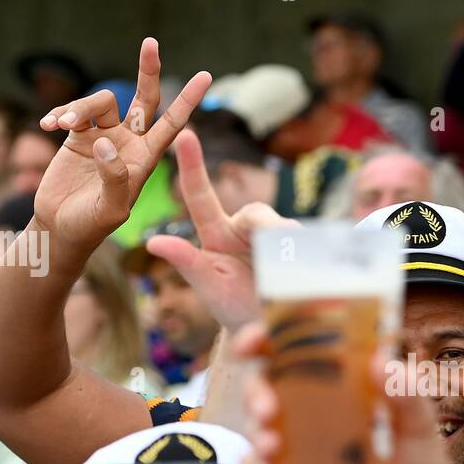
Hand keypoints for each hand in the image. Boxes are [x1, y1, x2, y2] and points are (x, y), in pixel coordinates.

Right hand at [33, 38, 210, 256]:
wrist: (60, 227)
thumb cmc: (91, 226)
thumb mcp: (110, 210)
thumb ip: (114, 178)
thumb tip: (104, 143)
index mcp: (144, 158)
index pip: (173, 124)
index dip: (188, 100)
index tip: (206, 76)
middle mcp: (127, 142)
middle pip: (143, 98)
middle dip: (148, 71)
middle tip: (151, 43)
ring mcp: (102, 136)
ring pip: (98, 102)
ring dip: (79, 107)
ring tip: (62, 124)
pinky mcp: (76, 135)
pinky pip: (71, 111)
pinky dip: (60, 112)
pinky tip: (47, 125)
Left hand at [145, 130, 297, 330]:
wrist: (265, 329)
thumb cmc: (230, 306)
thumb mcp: (209, 286)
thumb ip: (186, 263)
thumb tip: (152, 244)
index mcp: (216, 234)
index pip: (201, 195)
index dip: (193, 165)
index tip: (185, 134)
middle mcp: (244, 229)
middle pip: (258, 213)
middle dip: (269, 226)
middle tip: (279, 241)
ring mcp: (274, 237)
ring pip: (287, 229)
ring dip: (290, 248)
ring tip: (289, 275)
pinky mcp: (299, 247)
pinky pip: (308, 242)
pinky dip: (310, 255)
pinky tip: (311, 270)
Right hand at [235, 323, 459, 463]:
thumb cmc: (419, 463)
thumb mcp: (419, 423)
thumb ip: (405, 392)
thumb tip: (381, 359)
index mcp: (337, 383)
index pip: (292, 350)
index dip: (264, 339)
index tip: (255, 340)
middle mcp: (309, 409)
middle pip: (263, 384)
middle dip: (255, 389)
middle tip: (268, 407)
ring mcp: (297, 444)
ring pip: (255, 425)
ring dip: (254, 429)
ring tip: (272, 444)